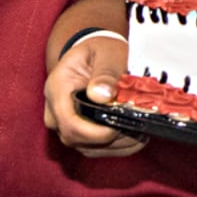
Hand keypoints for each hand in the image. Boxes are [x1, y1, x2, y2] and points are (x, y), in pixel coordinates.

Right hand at [42, 31, 146, 157]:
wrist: (93, 52)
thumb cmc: (100, 49)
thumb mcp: (107, 52)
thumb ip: (106, 72)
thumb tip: (101, 95)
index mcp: (57, 88)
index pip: (69, 123)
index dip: (95, 133)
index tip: (119, 127)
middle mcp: (55, 109)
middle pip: (75, 139)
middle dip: (107, 140)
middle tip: (137, 130)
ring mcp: (64, 122)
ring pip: (84, 148)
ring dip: (114, 146)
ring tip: (140, 134)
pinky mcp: (77, 130)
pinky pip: (92, 148)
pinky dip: (114, 148)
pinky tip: (135, 138)